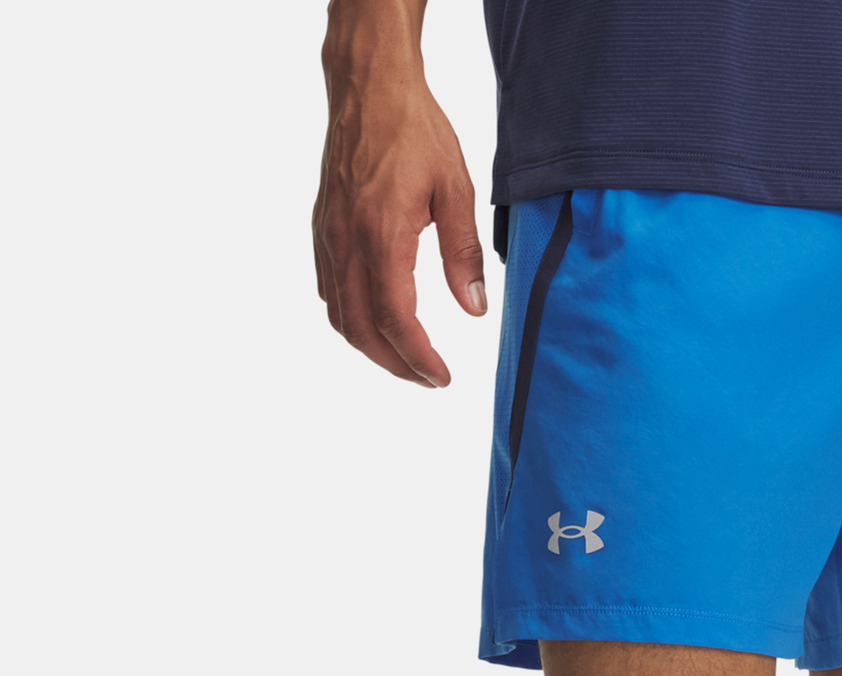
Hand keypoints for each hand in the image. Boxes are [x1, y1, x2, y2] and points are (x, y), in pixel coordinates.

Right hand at [313, 53, 484, 386]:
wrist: (368, 87)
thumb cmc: (414, 130)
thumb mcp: (456, 189)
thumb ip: (463, 254)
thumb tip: (474, 309)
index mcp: (382, 233)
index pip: (395, 319)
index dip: (417, 358)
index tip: (441, 377)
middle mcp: (348, 240)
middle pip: (361, 330)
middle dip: (395, 364)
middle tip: (427, 378)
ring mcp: (329, 236)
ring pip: (340, 315)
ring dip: (371, 346)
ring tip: (406, 357)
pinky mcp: (323, 228)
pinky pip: (329, 290)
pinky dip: (351, 318)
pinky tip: (377, 321)